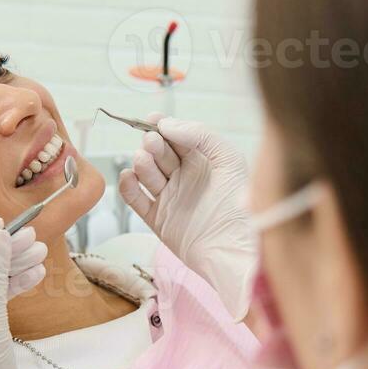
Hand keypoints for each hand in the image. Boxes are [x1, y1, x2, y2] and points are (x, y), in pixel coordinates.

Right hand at [117, 116, 256, 319]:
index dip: (163, 125)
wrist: (233, 250)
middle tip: (151, 142)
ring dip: (142, 163)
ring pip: (146, 173)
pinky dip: (129, 187)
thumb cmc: (238, 205)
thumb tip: (167, 124)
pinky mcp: (158, 219)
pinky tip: (130, 177)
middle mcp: (185, 177)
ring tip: (144, 159)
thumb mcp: (229, 160)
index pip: (177, 137)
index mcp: (203, 161)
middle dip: (153, 144)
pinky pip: (136, 199)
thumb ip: (202, 135)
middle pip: (159, 153)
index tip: (152, 118)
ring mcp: (170, 198)